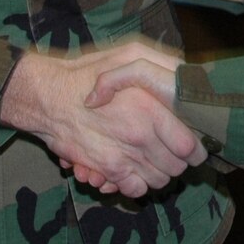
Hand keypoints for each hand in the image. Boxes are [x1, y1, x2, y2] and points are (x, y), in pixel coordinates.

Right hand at [0, 41, 204, 196]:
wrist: (47, 96)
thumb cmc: (87, 71)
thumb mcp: (129, 53)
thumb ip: (163, 62)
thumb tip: (188, 75)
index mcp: (151, 108)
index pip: (190, 146)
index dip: (196, 150)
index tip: (194, 147)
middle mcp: (140, 136)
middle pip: (178, 167)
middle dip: (178, 162)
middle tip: (172, 152)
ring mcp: (123, 156)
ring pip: (159, 181)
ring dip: (159, 174)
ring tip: (153, 161)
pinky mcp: (107, 169)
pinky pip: (134, 189)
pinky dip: (137, 186)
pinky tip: (134, 172)